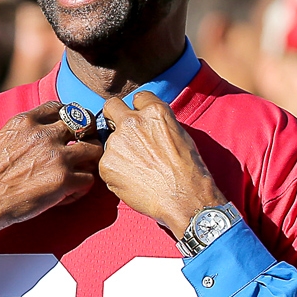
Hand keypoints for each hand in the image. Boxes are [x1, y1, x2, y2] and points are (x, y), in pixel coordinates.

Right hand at [0, 101, 102, 287]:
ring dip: (88, 163)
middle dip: (86, 137)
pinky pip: (88, 180)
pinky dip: (80, 189)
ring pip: (94, 150)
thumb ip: (23, 132)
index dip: (70, 119)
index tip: (69, 133)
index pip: (62, 107)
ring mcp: (56, 156)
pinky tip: (66, 196)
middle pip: (85, 124)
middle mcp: (44, 134)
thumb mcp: (0, 140)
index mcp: (26, 121)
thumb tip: (38, 134)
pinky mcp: (64, 180)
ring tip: (75, 176)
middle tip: (81, 154)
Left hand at [99, 92, 225, 233]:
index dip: (138, 110)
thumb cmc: (189, 171)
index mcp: (154, 112)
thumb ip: (158, 125)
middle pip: (111, 106)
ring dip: (118, 150)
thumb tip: (148, 126)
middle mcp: (132, 122)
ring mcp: (117, 142)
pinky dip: (115, 171)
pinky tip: (132, 180)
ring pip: (110, 140)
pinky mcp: (107, 164)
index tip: (139, 119)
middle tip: (123, 133)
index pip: (137, 98)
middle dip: (114, 116)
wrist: (183, 199)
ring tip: (137, 169)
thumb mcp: (180, 136)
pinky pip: (106, 163)